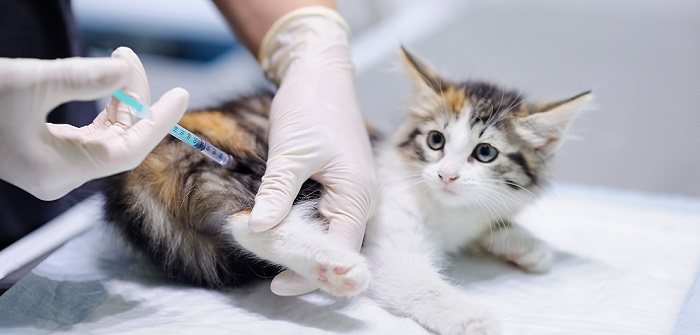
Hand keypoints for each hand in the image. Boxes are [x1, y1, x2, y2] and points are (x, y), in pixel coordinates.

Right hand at [0, 47, 188, 199]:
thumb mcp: (30, 82)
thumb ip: (82, 77)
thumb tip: (123, 70)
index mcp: (59, 171)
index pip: (130, 151)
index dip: (159, 122)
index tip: (181, 96)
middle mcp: (60, 175)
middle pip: (120, 140)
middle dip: (133, 98)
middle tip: (129, 57)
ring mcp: (54, 165)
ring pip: (106, 135)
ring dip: (119, 99)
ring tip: (120, 59)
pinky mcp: (48, 152)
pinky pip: (90, 133)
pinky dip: (103, 107)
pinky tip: (108, 81)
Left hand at [250, 7, 376, 294]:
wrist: (321, 75)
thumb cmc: (312, 107)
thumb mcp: (290, 152)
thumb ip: (276, 194)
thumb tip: (258, 230)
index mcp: (357, 195)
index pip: (339, 252)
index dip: (310, 272)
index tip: (276, 282)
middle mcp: (362, 201)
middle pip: (336, 250)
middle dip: (303, 262)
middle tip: (265, 265)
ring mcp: (353, 196)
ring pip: (330, 237)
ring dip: (301, 246)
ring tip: (266, 248)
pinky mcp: (342, 189)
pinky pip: (326, 221)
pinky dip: (302, 228)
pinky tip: (278, 229)